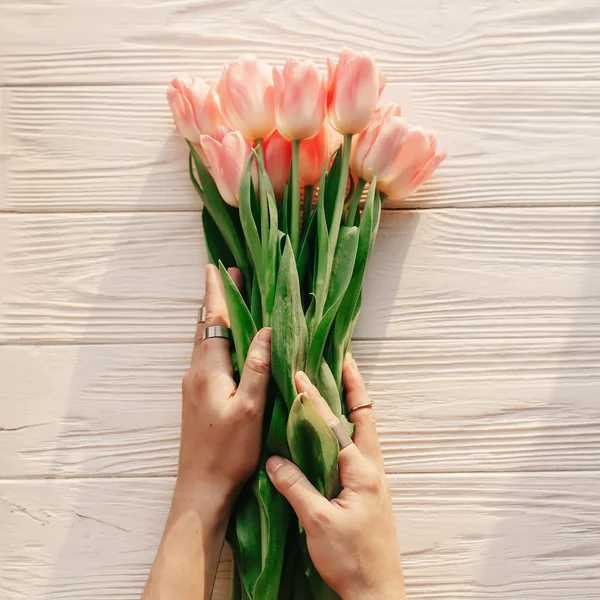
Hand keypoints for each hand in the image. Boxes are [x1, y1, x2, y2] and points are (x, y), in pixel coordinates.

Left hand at [177, 263, 271, 509]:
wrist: (201, 487)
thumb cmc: (229, 451)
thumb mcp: (250, 408)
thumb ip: (257, 367)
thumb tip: (265, 331)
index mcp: (208, 370)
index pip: (214, 321)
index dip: (217, 293)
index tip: (217, 267)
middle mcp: (195, 372)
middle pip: (206, 327)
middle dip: (217, 300)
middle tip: (231, 277)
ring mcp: (192, 386)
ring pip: (204, 342)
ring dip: (216, 320)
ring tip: (231, 304)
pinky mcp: (195, 398)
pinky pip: (206, 358)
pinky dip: (217, 340)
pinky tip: (228, 346)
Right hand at [266, 361, 405, 599]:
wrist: (376, 591)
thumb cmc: (351, 559)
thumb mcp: (318, 523)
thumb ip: (296, 486)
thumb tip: (274, 459)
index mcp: (361, 470)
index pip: (334, 424)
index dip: (314, 399)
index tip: (298, 374)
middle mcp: (371, 467)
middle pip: (364, 416)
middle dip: (353, 385)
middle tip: (343, 359)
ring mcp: (371, 478)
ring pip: (363, 430)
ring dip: (352, 403)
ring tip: (338, 382)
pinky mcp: (366, 489)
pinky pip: (357, 447)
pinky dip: (348, 427)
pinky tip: (334, 428)